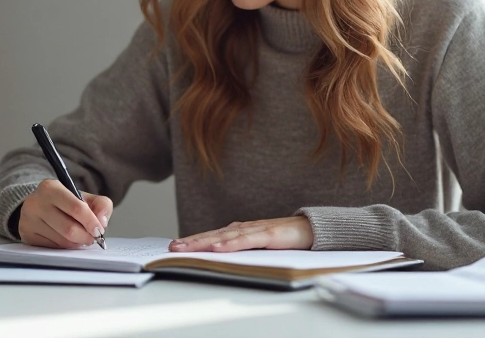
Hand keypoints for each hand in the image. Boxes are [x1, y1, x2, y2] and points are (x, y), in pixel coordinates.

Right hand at [18, 179, 112, 248]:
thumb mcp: (85, 197)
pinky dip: (64, 247)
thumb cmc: (66, 202)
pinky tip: (66, 239)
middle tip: (92, 238)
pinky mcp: (26, 235)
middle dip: (85, 236)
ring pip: (61, 241)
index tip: (99, 230)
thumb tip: (102, 221)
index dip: (91, 222)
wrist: (40, 206)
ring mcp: (29, 220)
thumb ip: (101, 205)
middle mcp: (36, 202)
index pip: (76, 208)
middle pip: (69, 229)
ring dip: (76, 243)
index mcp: (51, 188)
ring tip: (80, 237)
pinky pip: (52, 248)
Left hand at [168, 216, 313, 252]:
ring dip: (204, 242)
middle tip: (172, 247)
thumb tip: (222, 257)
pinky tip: (217, 248)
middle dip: (192, 241)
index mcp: (241, 230)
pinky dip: (230, 244)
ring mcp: (256, 230)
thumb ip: (242, 248)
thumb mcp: (259, 245)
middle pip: (213, 235)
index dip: (194, 240)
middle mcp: (244, 228)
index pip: (212, 236)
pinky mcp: (269, 235)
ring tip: (187, 248)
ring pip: (225, 237)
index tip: (176, 246)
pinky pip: (246, 240)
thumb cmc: (285, 238)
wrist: (312, 229)